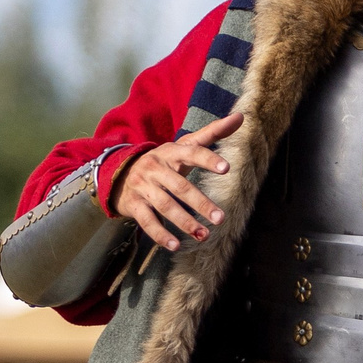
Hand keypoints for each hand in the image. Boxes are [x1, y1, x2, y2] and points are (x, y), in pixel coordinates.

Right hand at [112, 113, 242, 249]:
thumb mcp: (184, 145)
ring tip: (204, 236)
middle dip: (200, 203)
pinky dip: (161, 235)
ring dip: (185, 222)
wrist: (120, 173)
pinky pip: (147, 221)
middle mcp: (156, 168)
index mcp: (171, 152)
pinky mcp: (134, 205)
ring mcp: (144, 187)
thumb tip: (242, 117)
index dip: (208, 159)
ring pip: (165, 206)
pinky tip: (175, 245)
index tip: (226, 168)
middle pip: (180, 186)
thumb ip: (212, 133)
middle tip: (221, 217)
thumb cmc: (164, 161)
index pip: (192, 153)